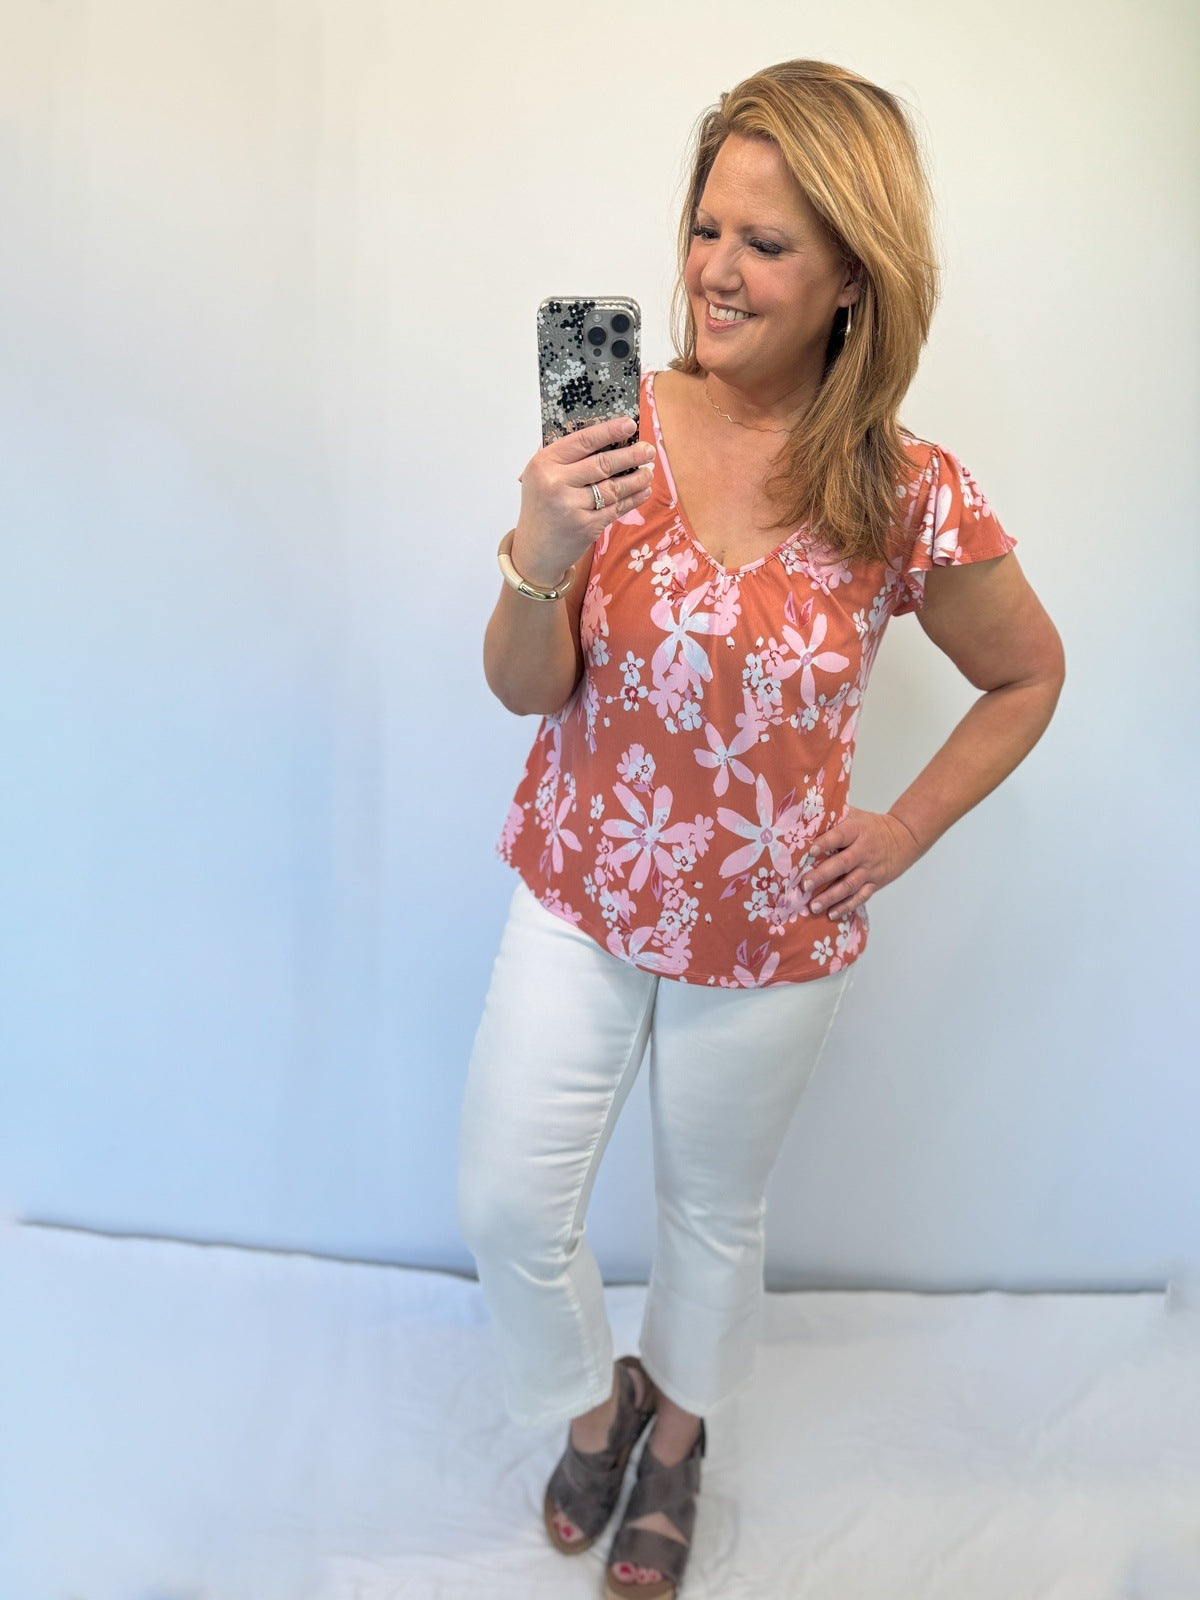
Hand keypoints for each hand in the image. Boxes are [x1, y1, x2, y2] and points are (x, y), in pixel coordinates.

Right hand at [511, 415, 656, 587]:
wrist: (534, 551)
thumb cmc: (541, 507)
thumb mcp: (540, 477)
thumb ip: (565, 458)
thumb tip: (605, 437)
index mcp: (544, 464)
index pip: (582, 441)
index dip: (609, 431)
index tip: (630, 425)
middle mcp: (556, 483)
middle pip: (603, 464)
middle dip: (631, 455)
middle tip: (648, 450)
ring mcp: (572, 506)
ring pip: (614, 487)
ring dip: (636, 479)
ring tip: (648, 472)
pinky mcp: (586, 526)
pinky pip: (616, 508)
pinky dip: (632, 499)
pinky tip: (642, 491)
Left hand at [803, 807, 923, 919]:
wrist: (904, 837)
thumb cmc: (871, 826)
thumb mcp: (855, 815)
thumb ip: (834, 816)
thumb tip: (804, 816)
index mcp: (857, 831)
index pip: (840, 836)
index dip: (826, 842)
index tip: (810, 850)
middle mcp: (864, 851)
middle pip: (842, 864)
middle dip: (822, 875)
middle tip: (804, 885)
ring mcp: (870, 870)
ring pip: (850, 885)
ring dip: (831, 897)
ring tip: (813, 906)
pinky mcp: (874, 884)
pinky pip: (860, 897)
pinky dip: (846, 907)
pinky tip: (831, 914)